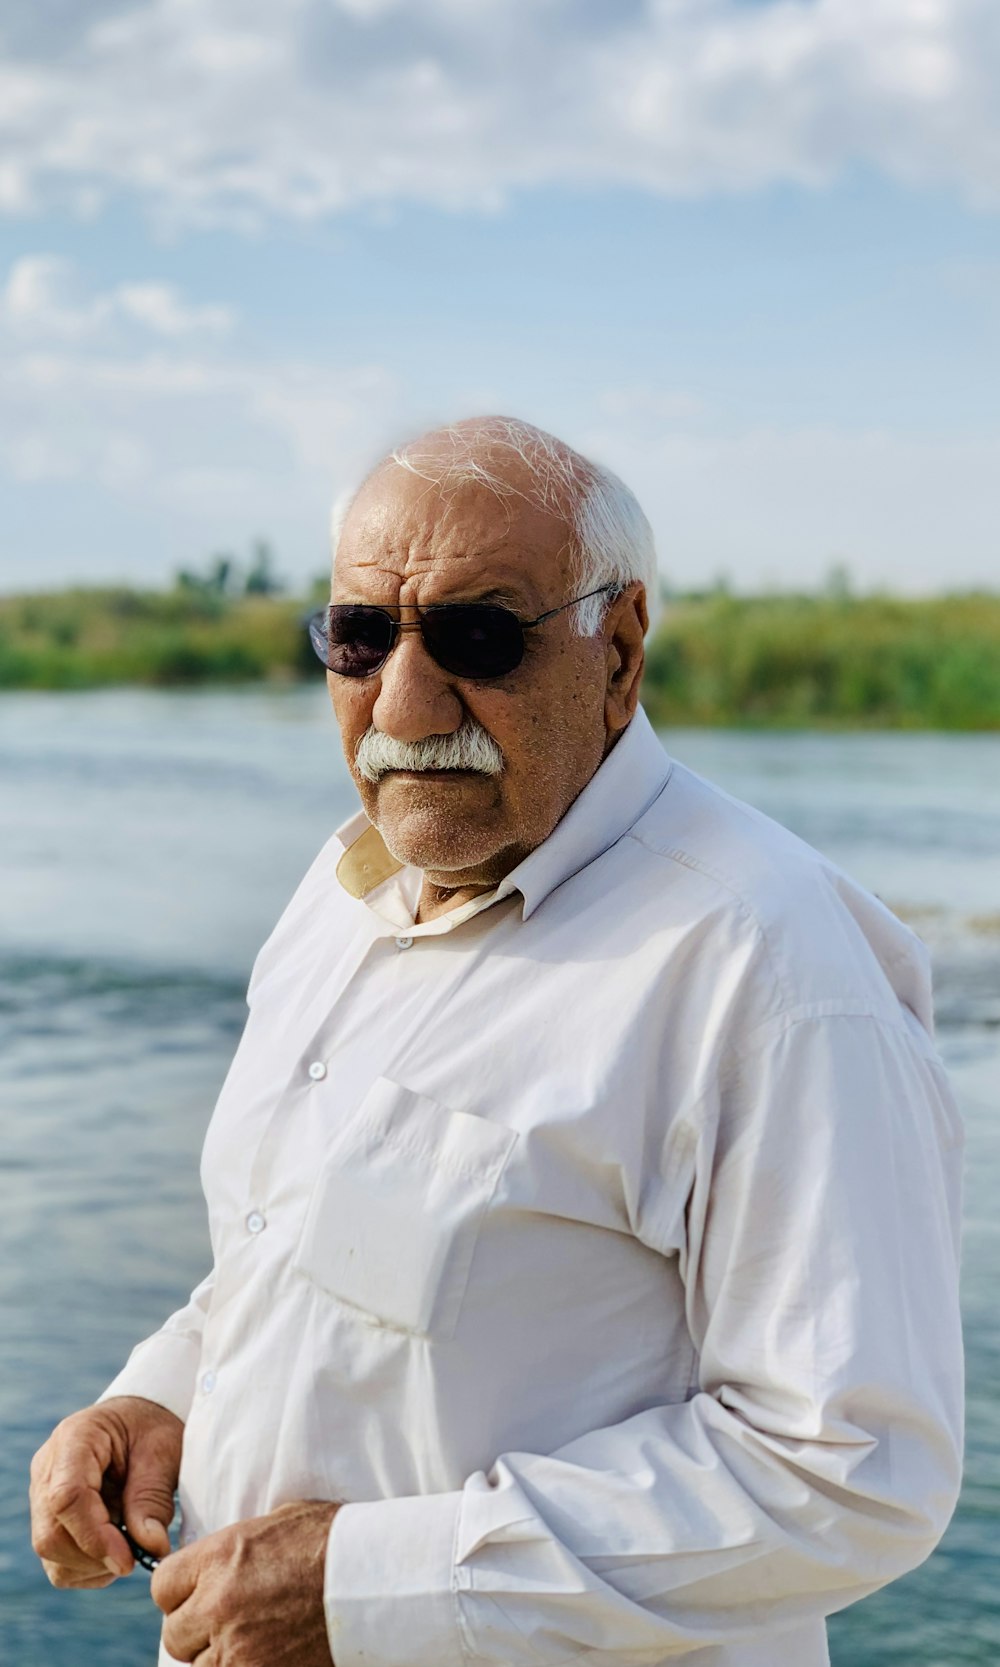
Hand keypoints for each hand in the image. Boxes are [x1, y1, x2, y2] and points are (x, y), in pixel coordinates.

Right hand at [30, 1395, 182, 1586]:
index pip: (67, 1498)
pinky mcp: (48, 1520)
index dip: (95, 1537)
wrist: (139, 1421)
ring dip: (95, 1564)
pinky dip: (91, 1568)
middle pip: (51, 1534)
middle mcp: (48, 1469)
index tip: (128, 1560)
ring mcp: (42, 1496)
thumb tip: (151, 1548)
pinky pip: (58, 1562)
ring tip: (129, 1541)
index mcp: (75, 1439)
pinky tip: (116, 1545)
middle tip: (137, 1554)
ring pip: (51, 1554)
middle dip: (96, 1556)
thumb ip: (154, 1498)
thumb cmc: (152, 1429)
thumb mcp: (164, 1452)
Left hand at [153, 1500, 337, 1665]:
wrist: (372, 1579)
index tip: (198, 1596)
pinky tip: (264, 1656)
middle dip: (196, 1630)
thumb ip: (234, 1547)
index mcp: (219, 1557)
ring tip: (250, 1641)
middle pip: (174, 1634)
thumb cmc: (332, 1541)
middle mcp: (218, 1603)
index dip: (180, 1593)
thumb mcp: (275, 1523)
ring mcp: (236, 1648)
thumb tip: (214, 1562)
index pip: (162, 1586)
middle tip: (227, 1624)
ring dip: (218, 1657)